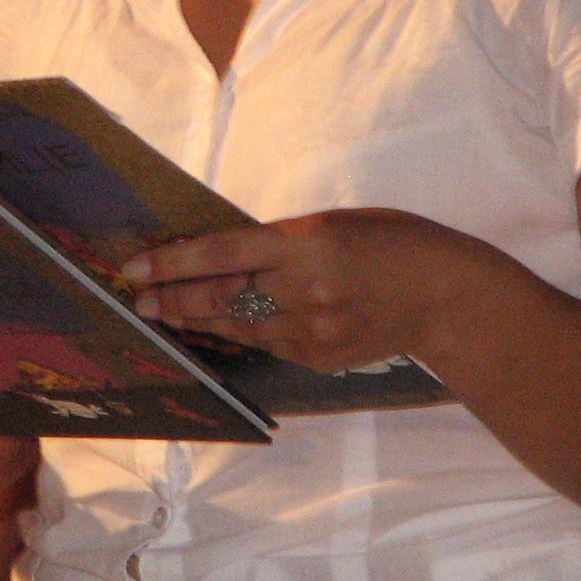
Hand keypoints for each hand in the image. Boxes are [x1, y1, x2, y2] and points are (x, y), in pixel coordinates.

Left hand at [123, 208, 474, 372]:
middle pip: (220, 297)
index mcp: (308, 241)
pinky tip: (212, 328)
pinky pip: (266, 344)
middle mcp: (305, 289)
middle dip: (172, 298)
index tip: (137, 267)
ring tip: (164, 313)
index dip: (173, 262)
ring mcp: (312, 331)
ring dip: (196, 320)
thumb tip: (222, 256)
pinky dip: (237, 334)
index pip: (222, 254)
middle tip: (137, 299)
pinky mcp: (319, 357)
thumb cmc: (389, 241)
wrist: (443, 295)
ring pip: (237, 326)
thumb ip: (280, 242)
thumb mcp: (331, 224)